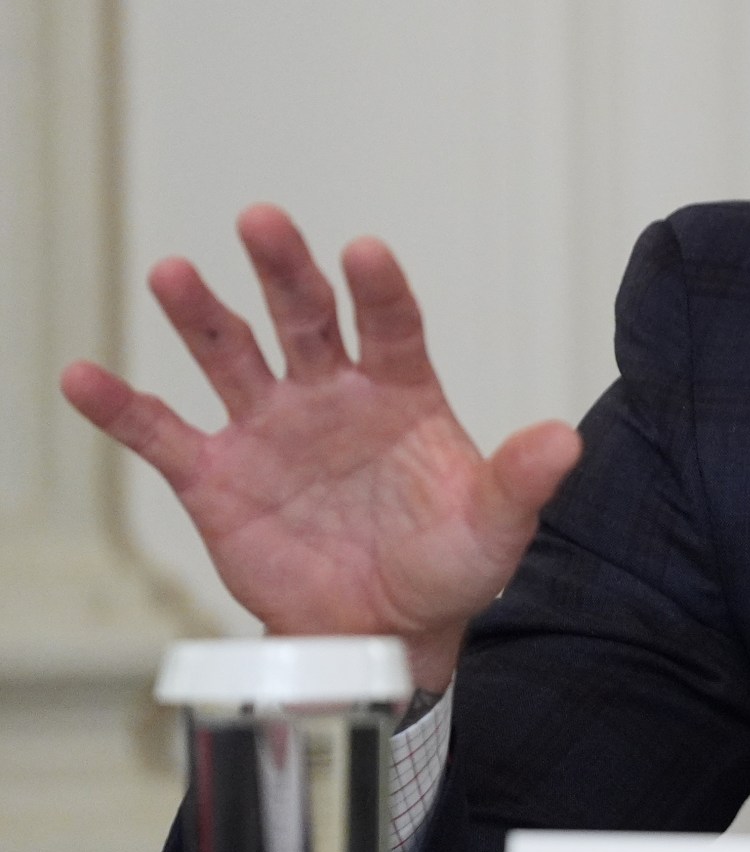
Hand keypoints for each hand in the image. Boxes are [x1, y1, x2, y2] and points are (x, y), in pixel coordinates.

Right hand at [60, 205, 580, 691]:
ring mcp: (271, 430)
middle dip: (284, 269)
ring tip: (173, 270)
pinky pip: (161, 434)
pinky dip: (121, 406)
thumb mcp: (495, 526)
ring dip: (200, 314)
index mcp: (402, 393)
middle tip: (262, 218)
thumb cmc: (448, 567)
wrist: (386, 633)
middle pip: (304, 316)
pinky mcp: (218, 477)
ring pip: (230, 355)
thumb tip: (565, 440)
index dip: (379, 290)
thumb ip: (522, 480)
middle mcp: (332, 396)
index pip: (392, 325)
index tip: (365, 252)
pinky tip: (84, 374)